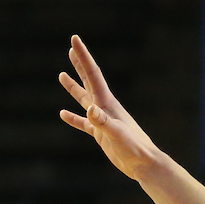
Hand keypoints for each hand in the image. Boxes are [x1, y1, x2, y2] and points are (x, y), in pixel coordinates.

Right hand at [59, 34, 160, 180]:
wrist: (143, 163)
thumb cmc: (134, 148)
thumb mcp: (117, 134)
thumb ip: (103, 122)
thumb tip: (89, 109)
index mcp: (107, 102)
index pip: (92, 74)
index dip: (83, 56)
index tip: (74, 40)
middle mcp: (104, 107)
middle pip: (88, 80)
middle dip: (80, 64)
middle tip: (71, 48)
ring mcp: (101, 120)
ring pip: (83, 98)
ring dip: (73, 87)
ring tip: (61, 75)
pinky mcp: (100, 133)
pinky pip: (83, 122)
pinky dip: (73, 118)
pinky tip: (63, 114)